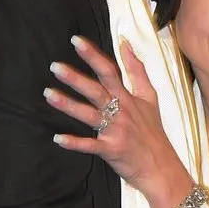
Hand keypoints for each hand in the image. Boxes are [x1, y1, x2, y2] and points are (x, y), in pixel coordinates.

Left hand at [45, 36, 193, 207]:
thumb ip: (137, 70)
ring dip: (68, 105)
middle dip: (75, 78)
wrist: (161, 166)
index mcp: (128, 97)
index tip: (76, 41)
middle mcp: (121, 111)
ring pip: (89, 115)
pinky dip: (75, 143)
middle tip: (55, 66)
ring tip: (48, 94)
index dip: (93, 55)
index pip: (109, 71)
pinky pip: (90, 145)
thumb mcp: (150, 97)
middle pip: (96, 90)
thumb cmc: (152, 131)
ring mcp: (115, 131)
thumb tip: (125, 44)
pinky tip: (58, 138)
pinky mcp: (111, 150)